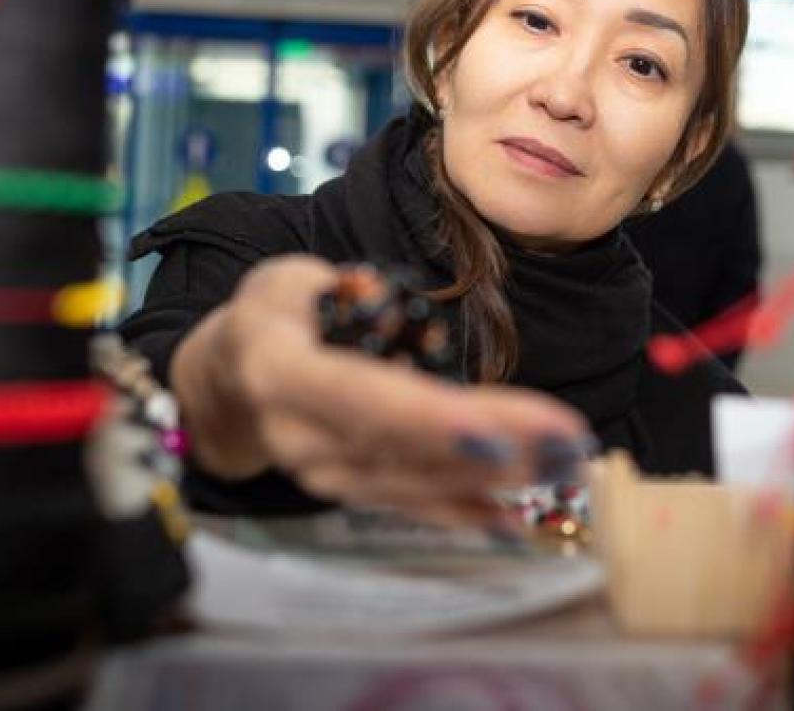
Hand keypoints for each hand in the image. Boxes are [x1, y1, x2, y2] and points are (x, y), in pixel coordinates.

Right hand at [170, 255, 593, 529]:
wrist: (225, 383)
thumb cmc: (271, 316)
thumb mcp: (289, 280)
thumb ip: (340, 292)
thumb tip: (396, 314)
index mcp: (279, 370)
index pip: (359, 398)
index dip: (428, 420)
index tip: (495, 433)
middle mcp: (299, 435)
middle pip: (404, 445)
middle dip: (492, 447)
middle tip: (568, 440)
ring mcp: (322, 472)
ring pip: (416, 481)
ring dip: (496, 478)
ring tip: (567, 461)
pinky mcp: (349, 490)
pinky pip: (412, 503)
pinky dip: (466, 509)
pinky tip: (520, 512)